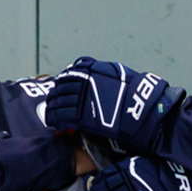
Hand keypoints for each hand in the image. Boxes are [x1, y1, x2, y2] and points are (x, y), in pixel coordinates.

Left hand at [44, 57, 186, 150]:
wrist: (140, 109)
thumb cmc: (135, 92)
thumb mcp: (118, 72)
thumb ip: (100, 70)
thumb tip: (90, 67)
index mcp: (90, 69)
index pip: (69, 73)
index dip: (63, 81)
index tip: (61, 87)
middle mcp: (82, 82)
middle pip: (61, 87)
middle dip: (55, 95)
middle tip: (53, 101)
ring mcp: (80, 99)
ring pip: (58, 103)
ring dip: (53, 108)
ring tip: (50, 114)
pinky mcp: (81, 116)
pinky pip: (62, 118)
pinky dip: (57, 120)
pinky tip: (56, 123)